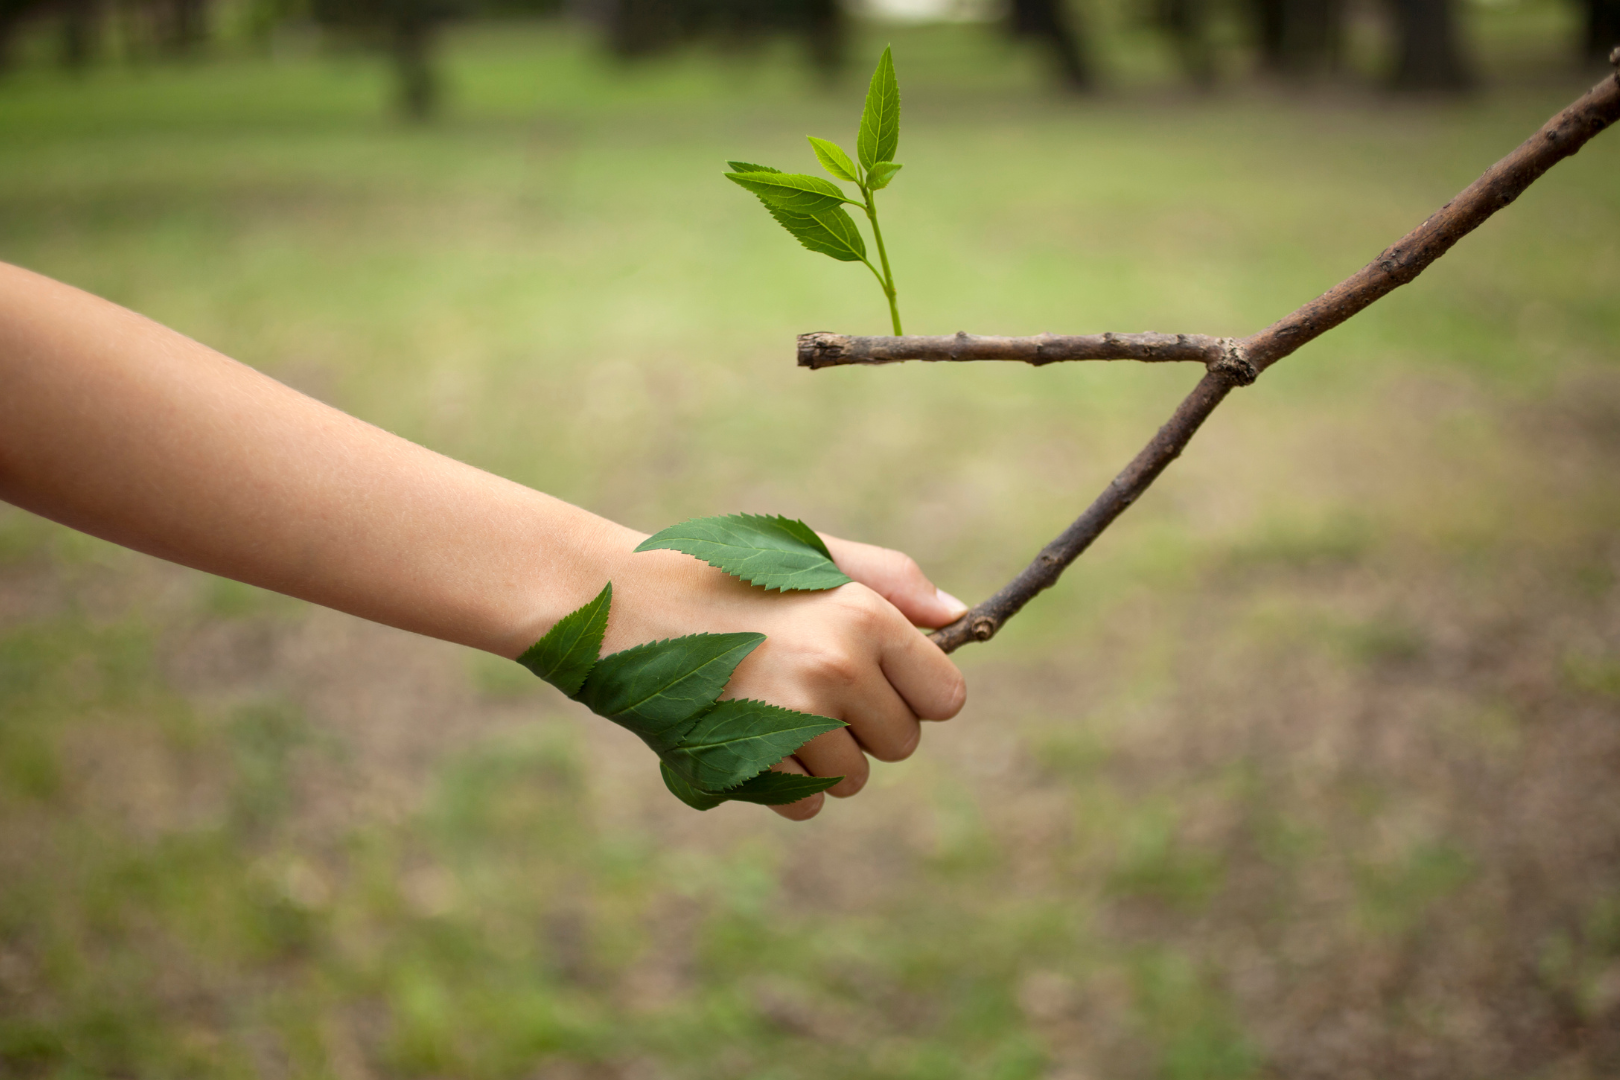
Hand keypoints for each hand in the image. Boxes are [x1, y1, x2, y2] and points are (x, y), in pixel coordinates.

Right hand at [597, 528, 968, 819]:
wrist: (620, 602)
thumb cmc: (723, 574)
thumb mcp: (810, 558)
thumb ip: (892, 582)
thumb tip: (960, 618)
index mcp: (863, 615)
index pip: (946, 697)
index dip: (914, 693)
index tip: (879, 679)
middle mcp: (837, 668)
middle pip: (902, 744)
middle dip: (867, 727)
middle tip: (808, 684)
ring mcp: (792, 721)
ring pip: (854, 779)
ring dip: (822, 757)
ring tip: (769, 703)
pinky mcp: (749, 763)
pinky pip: (804, 803)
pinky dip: (780, 783)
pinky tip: (745, 733)